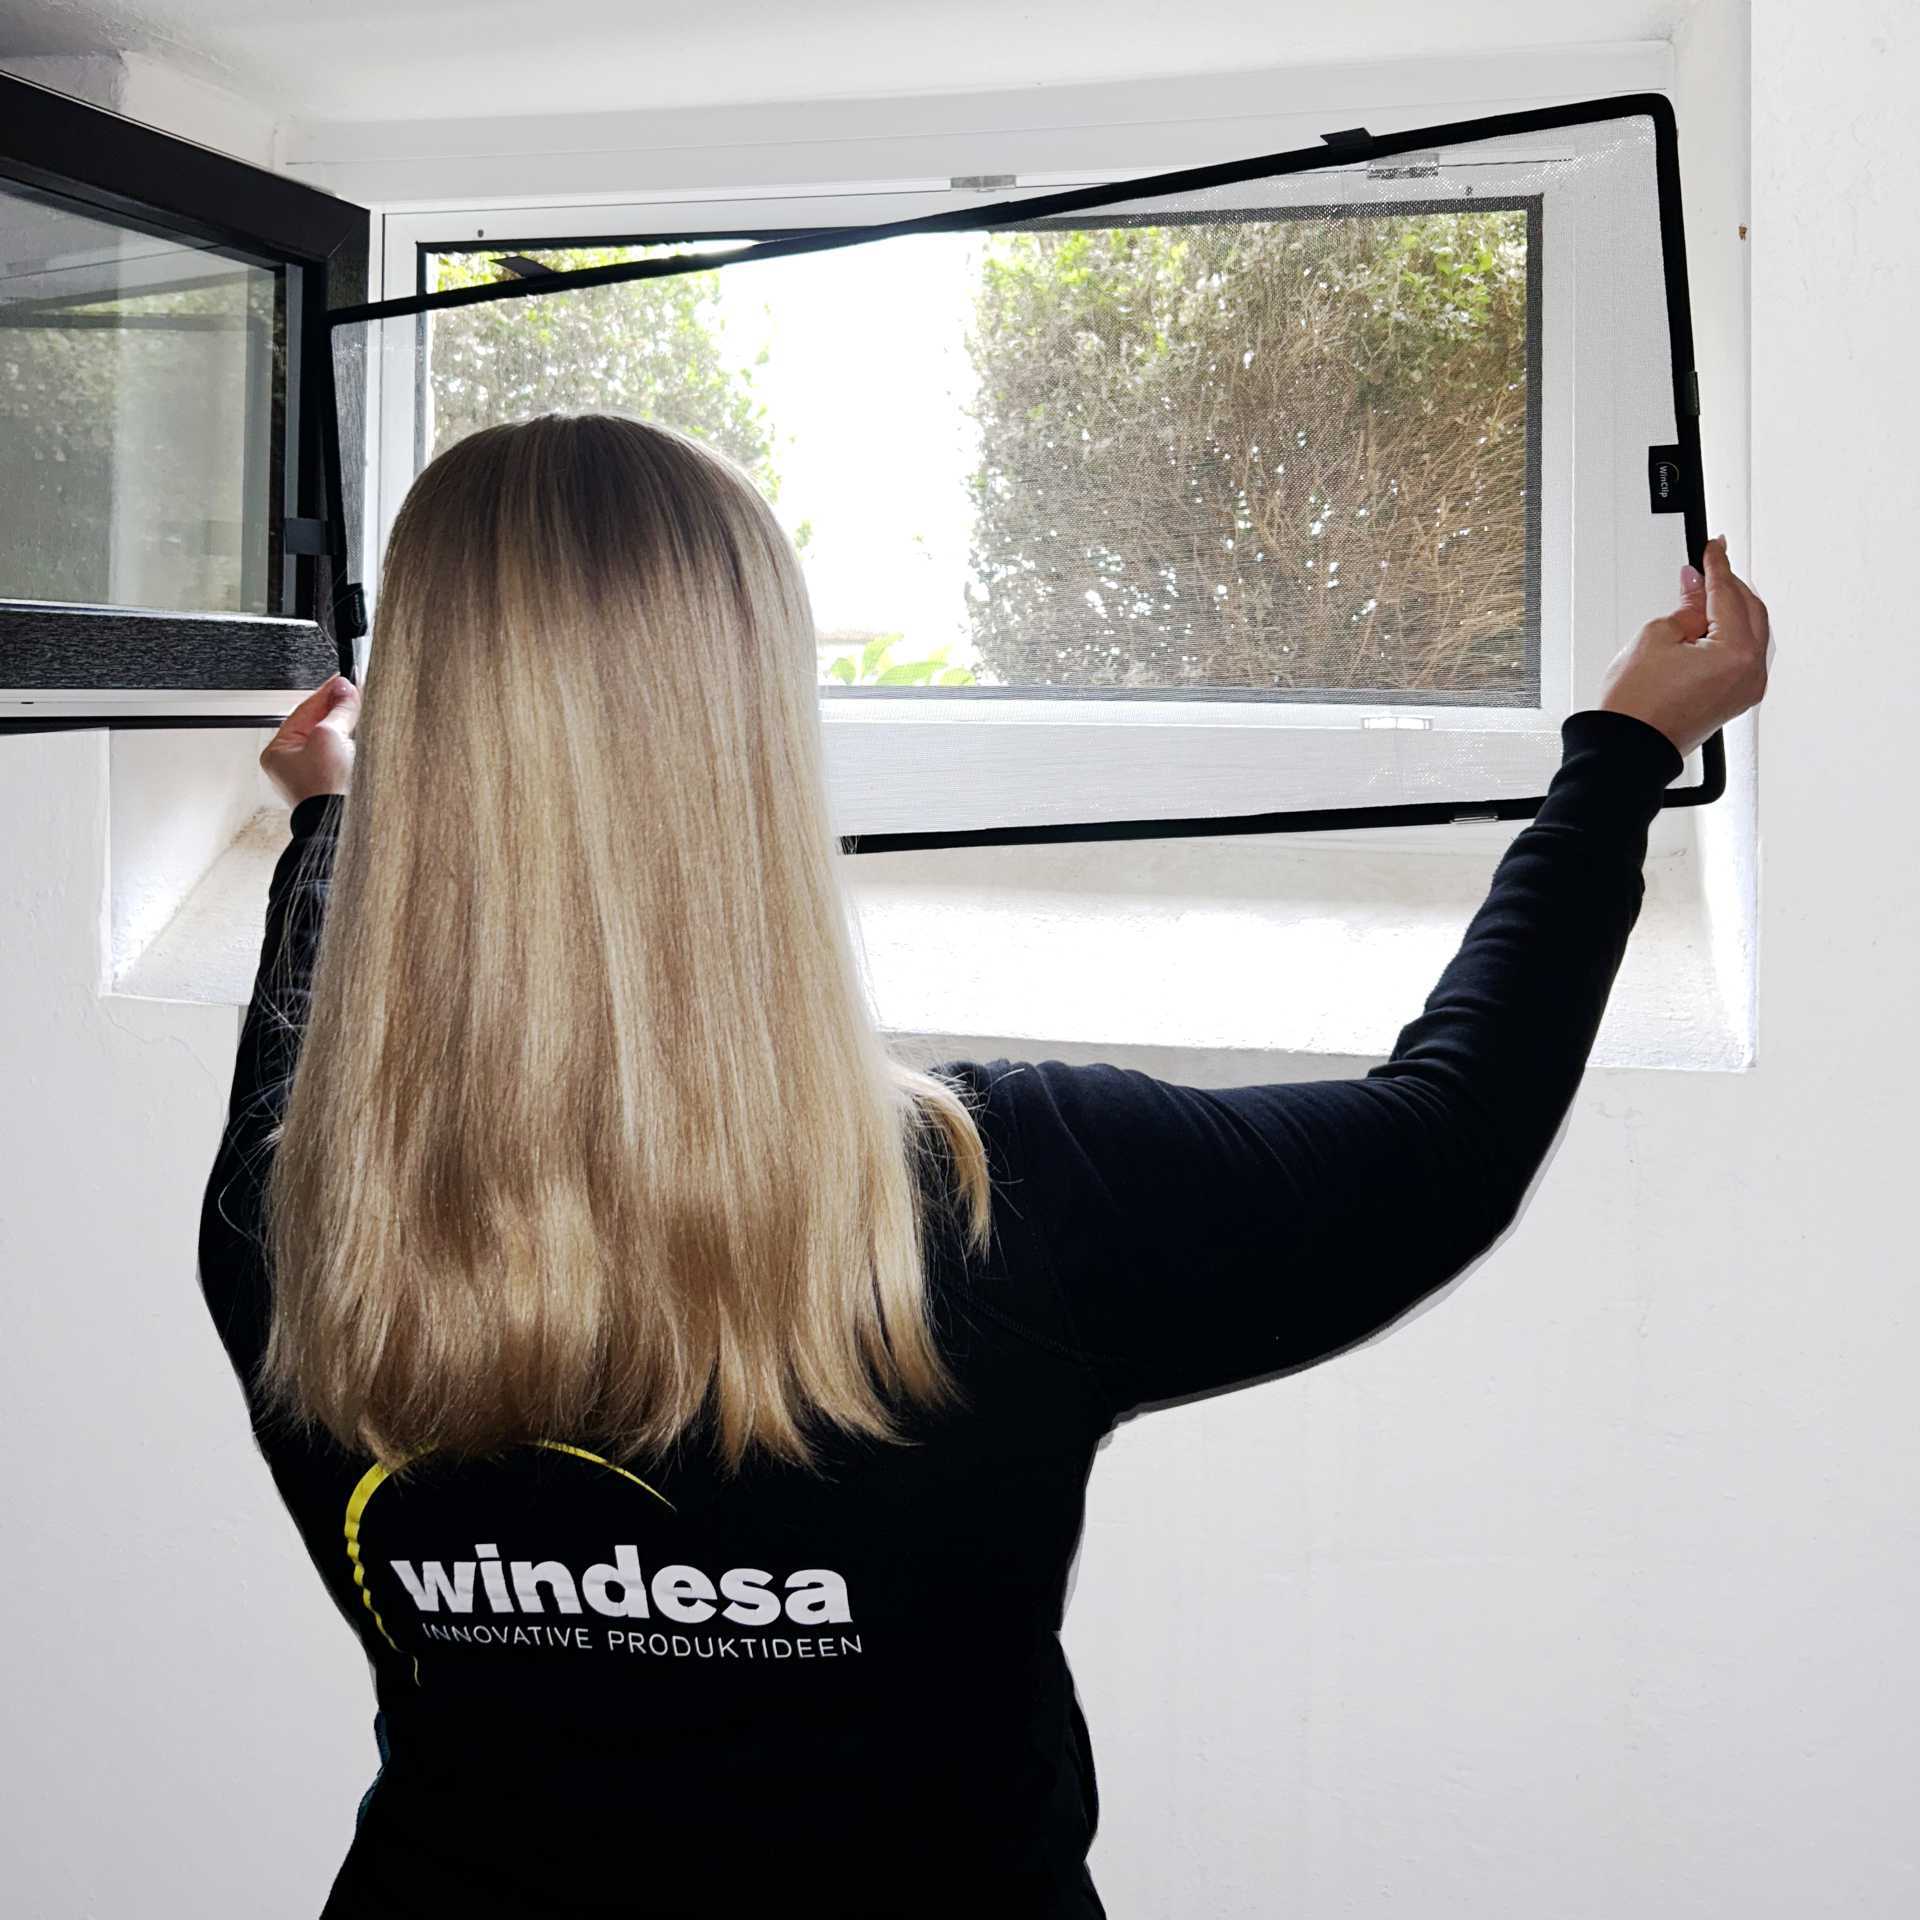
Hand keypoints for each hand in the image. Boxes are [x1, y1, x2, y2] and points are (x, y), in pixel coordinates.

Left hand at [260, 674, 359, 806]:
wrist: (340, 822)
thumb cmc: (324, 787)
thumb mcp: (330, 736)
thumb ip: (338, 710)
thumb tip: (344, 690)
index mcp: (279, 751)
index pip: (303, 712)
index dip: (325, 693)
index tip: (342, 681)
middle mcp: (292, 764)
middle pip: (316, 724)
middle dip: (336, 709)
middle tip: (352, 693)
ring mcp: (311, 775)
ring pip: (329, 740)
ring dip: (344, 726)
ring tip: (358, 710)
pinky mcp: (330, 784)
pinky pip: (339, 755)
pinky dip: (350, 744)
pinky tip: (360, 736)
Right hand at [1595, 537, 1771, 759]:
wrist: (1627, 749)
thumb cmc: (1636, 708)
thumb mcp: (1656, 637)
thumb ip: (1686, 607)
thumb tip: (1696, 590)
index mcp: (1736, 654)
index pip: (1728, 595)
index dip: (1717, 566)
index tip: (1714, 548)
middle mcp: (1750, 673)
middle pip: (1750, 612)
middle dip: (1727, 587)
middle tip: (1704, 570)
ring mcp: (1746, 690)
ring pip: (1750, 633)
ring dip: (1730, 610)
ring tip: (1701, 597)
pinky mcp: (1735, 701)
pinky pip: (1742, 655)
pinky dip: (1730, 635)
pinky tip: (1709, 626)